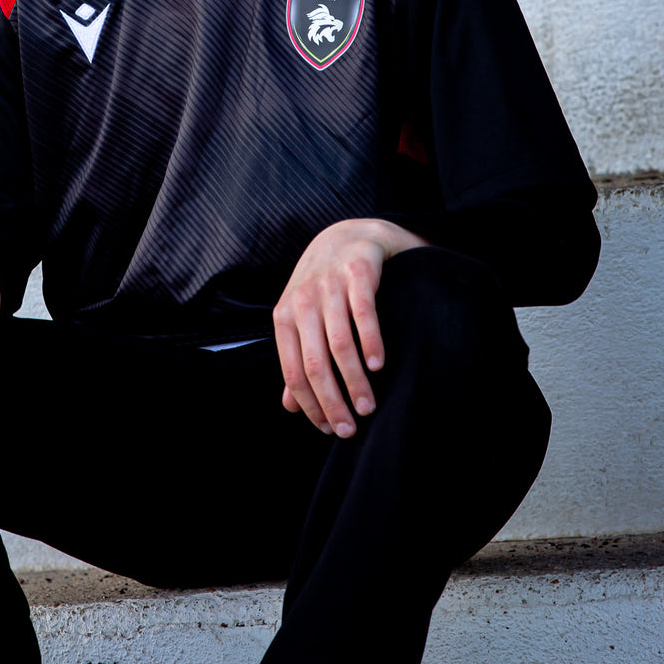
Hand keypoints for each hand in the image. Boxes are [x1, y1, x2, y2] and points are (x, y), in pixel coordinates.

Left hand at [273, 218, 426, 437]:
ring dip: (354, 379)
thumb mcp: (302, 319)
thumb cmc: (323, 286)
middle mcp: (303, 301)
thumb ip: (297, 359)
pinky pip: (363, 313)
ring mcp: (329, 285)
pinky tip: (379, 365)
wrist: (348, 234)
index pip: (292, 371)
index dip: (310, 404)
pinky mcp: (357, 272)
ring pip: (338, 343)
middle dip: (332, 401)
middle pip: (314, 363)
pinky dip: (370, 341)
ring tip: (368, 406)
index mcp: (284, 316)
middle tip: (350, 429)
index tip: (329, 429)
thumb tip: (290, 407)